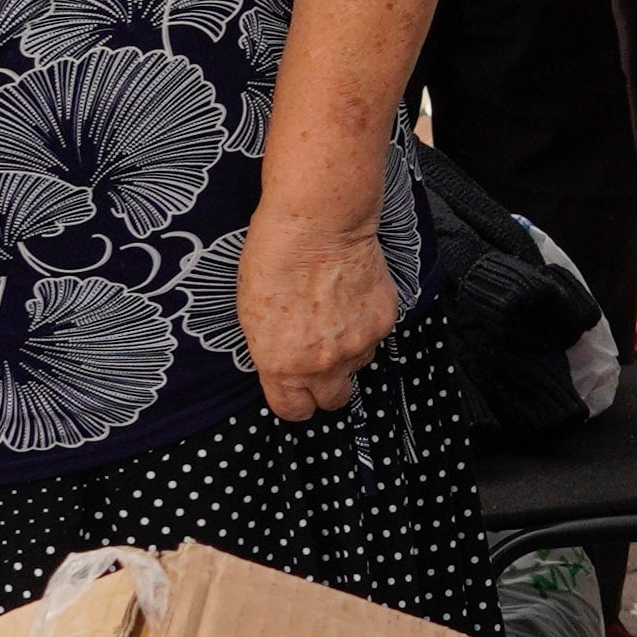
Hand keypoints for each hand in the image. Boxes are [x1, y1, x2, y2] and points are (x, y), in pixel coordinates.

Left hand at [240, 214, 399, 419]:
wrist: (319, 225)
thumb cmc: (275, 259)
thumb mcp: (253, 316)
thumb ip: (274, 351)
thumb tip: (287, 362)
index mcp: (282, 365)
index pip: (293, 411)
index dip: (295, 403)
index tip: (296, 393)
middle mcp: (322, 364)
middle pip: (334, 401)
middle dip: (327, 388)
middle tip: (321, 361)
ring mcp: (357, 345)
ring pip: (358, 364)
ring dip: (348, 349)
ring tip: (336, 313)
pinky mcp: (383, 322)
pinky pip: (377, 335)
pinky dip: (366, 321)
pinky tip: (352, 294)